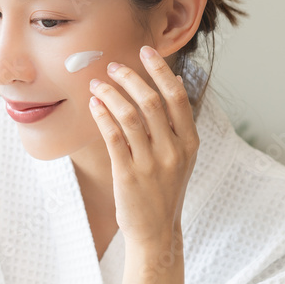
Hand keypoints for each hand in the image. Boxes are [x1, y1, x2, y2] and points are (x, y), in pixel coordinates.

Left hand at [87, 45, 199, 249]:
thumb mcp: (182, 156)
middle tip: (113, 66)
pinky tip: (94, 105)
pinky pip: (113, 137)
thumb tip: (176, 80)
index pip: (177, 96)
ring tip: (97, 84)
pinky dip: (102, 116)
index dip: (160, 70)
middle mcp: (174, 151)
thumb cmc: (166, 189)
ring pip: (129, 116)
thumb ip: (179, 121)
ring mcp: (151, 164)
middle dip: (130, 77)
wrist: (157, 232)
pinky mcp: (128, 175)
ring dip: (111, 94)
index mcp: (190, 142)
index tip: (145, 51)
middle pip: (152, 101)